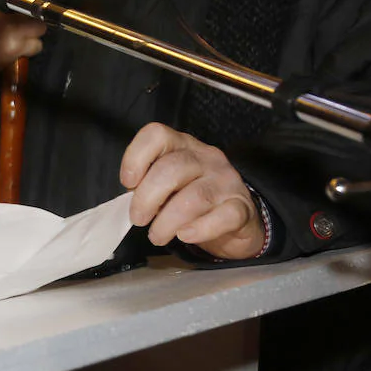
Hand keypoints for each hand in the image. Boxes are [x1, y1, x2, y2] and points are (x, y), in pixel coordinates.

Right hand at [0, 0, 51, 74]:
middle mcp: (6, 7)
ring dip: (32, 33)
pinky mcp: (14, 48)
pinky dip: (28, 48)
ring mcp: (11, 29)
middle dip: (36, 15)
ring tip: (14, 35)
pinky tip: (12, 47)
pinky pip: (35, 46)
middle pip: (41, 8)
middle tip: (24, 18)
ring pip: (40, 29)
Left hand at [120, 123, 264, 259]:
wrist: (235, 220)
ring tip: (157, 235)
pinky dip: (200, 229)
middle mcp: (206, 158)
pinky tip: (185, 235)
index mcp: (182, 146)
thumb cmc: (192, 200)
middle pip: (171, 169)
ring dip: (167, 221)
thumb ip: (148, 186)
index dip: (136, 157)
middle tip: (139, 219)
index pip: (157, 135)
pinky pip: (223, 217)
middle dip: (147, 198)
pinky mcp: (241, 207)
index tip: (128, 183)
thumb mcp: (168, 186)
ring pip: (194, 197)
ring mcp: (227, 181)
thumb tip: (129, 202)